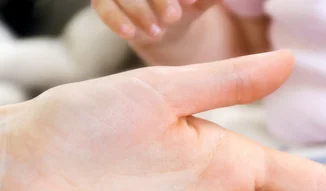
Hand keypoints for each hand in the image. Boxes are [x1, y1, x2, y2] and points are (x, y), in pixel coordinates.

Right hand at [92, 0, 214, 40]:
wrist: (168, 26)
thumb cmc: (187, 5)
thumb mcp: (202, 1)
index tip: (191, 2)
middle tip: (174, 17)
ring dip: (139, 11)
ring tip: (158, 32)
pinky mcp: (104, 0)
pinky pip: (103, 7)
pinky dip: (114, 19)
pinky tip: (129, 33)